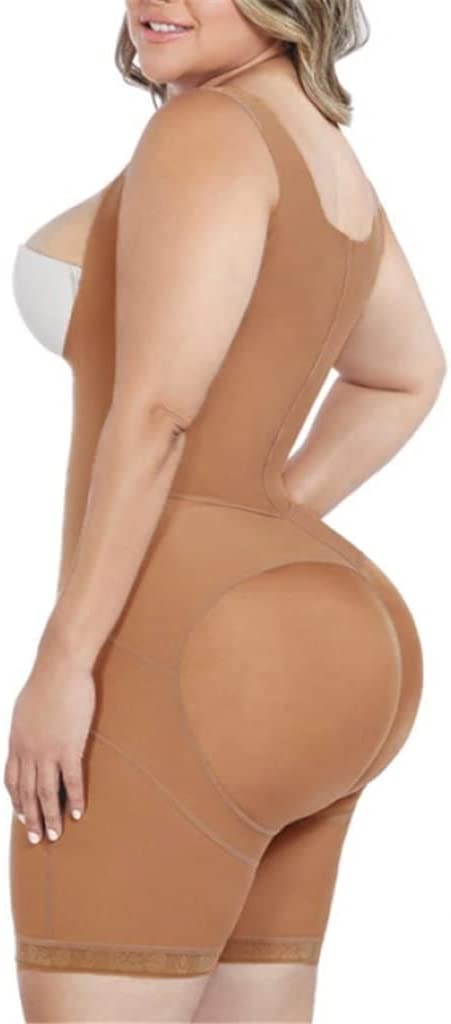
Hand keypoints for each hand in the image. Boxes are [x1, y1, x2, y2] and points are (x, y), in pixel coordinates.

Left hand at [3, 639, 95, 844]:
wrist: (59, 669)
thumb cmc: (45, 681)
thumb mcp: (25, 709)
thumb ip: (25, 727)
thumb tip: (27, 734)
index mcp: (17, 742)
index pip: (12, 780)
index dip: (16, 800)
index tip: (21, 816)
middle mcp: (29, 751)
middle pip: (26, 792)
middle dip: (30, 817)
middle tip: (37, 838)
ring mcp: (49, 751)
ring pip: (46, 792)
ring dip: (50, 816)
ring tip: (54, 835)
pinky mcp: (70, 746)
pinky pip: (71, 780)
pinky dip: (73, 799)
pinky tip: (77, 813)